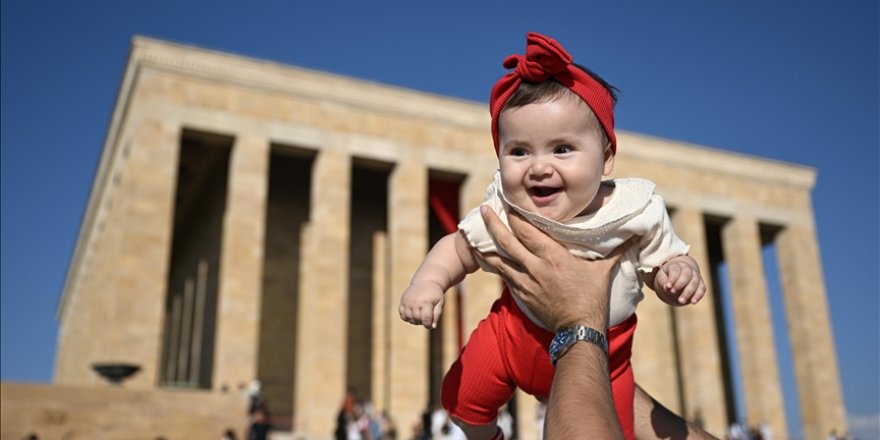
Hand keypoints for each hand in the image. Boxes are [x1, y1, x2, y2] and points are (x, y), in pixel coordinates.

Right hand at [398, 281, 444, 328]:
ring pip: (408, 318)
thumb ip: (437, 314)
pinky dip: (406, 317)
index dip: (428, 325)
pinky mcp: (403, 301)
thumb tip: (433, 326)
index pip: (426, 319)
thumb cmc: (435, 294)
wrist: (426, 282)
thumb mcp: (440, 303)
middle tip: (426, 319)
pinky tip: (413, 314)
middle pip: (417, 319)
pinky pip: (402, 314)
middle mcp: (415, 302)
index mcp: (426, 302)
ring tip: (420, 316)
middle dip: (422, 322)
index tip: (430, 325)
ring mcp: (407, 301)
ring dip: (414, 321)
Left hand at [476, 205, 631, 330]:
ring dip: (486, 246)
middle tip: (484, 209)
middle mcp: (535, 266)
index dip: (516, 216)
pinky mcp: (522, 295)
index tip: (509, 202)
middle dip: (494, 224)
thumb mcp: (603, 271)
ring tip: (473, 235)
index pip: (528, 231)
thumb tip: (635, 234)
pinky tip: (486, 259)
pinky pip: (504, 277)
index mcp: (553, 256)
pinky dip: (494, 266)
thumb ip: (616, 250)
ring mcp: (526, 282)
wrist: (578, 329)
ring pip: (499, 260)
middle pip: (508, 241)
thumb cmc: (592, 298)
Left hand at [653, 256, 706, 304]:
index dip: (672, 278)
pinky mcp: (700, 284)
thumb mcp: (661, 277)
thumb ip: (662, 282)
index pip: (675, 270)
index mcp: (676, 265)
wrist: (677, 278)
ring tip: (681, 301)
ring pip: (695, 282)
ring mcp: (695, 276)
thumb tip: (667, 287)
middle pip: (686, 275)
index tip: (667, 287)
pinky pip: (702, 288)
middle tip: (673, 293)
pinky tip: (693, 302)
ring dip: (688, 292)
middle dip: (680, 284)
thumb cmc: (667, 277)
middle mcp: (687, 269)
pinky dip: (698, 295)